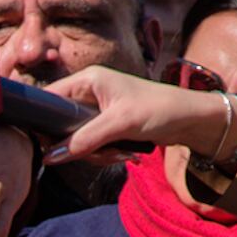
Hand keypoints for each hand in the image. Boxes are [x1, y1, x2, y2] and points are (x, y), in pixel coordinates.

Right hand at [42, 66, 236, 164]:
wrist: (191, 120)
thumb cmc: (159, 109)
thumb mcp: (120, 124)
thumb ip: (84, 140)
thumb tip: (50, 157)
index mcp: (88, 80)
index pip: (48, 99)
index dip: (44, 122)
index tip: (49, 144)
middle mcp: (89, 92)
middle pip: (61, 125)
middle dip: (79, 145)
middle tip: (101, 153)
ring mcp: (97, 111)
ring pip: (76, 140)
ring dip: (95, 153)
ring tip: (119, 153)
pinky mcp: (106, 125)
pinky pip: (91, 144)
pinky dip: (104, 153)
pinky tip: (123, 153)